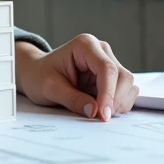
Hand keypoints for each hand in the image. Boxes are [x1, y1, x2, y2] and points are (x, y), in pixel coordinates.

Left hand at [14, 35, 137, 120]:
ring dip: (118, 103)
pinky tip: (101, 108)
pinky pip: (125, 91)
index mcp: (85, 46)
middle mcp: (101, 51)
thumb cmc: (39, 76)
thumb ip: (72, 99)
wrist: (36, 74)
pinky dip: (118, 104)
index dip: (109, 93)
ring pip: (128, 85)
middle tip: (101, 118)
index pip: (106, 68)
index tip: (104, 114)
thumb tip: (94, 111)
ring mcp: (109, 62)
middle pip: (123, 76)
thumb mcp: (49, 88)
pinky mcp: (112, 76)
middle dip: (115, 100)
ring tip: (97, 112)